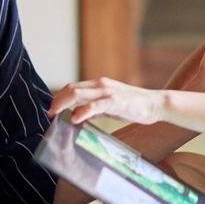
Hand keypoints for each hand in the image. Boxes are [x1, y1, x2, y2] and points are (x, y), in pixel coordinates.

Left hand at [48, 77, 163, 124]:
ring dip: (63, 104)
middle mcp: (101, 85)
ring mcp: (108, 91)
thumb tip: (77, 115)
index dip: (59, 98)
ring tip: (54, 115)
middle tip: (48, 115)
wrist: (155, 104)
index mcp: (99, 85)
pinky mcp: (116, 101)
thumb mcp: (109, 107)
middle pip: (71, 88)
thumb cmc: (133, 106)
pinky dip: (83, 111)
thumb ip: (94, 109)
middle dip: (56, 101)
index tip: (51, 111)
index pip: (72, 88)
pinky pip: (95, 105)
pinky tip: (75, 118)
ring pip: (78, 93)